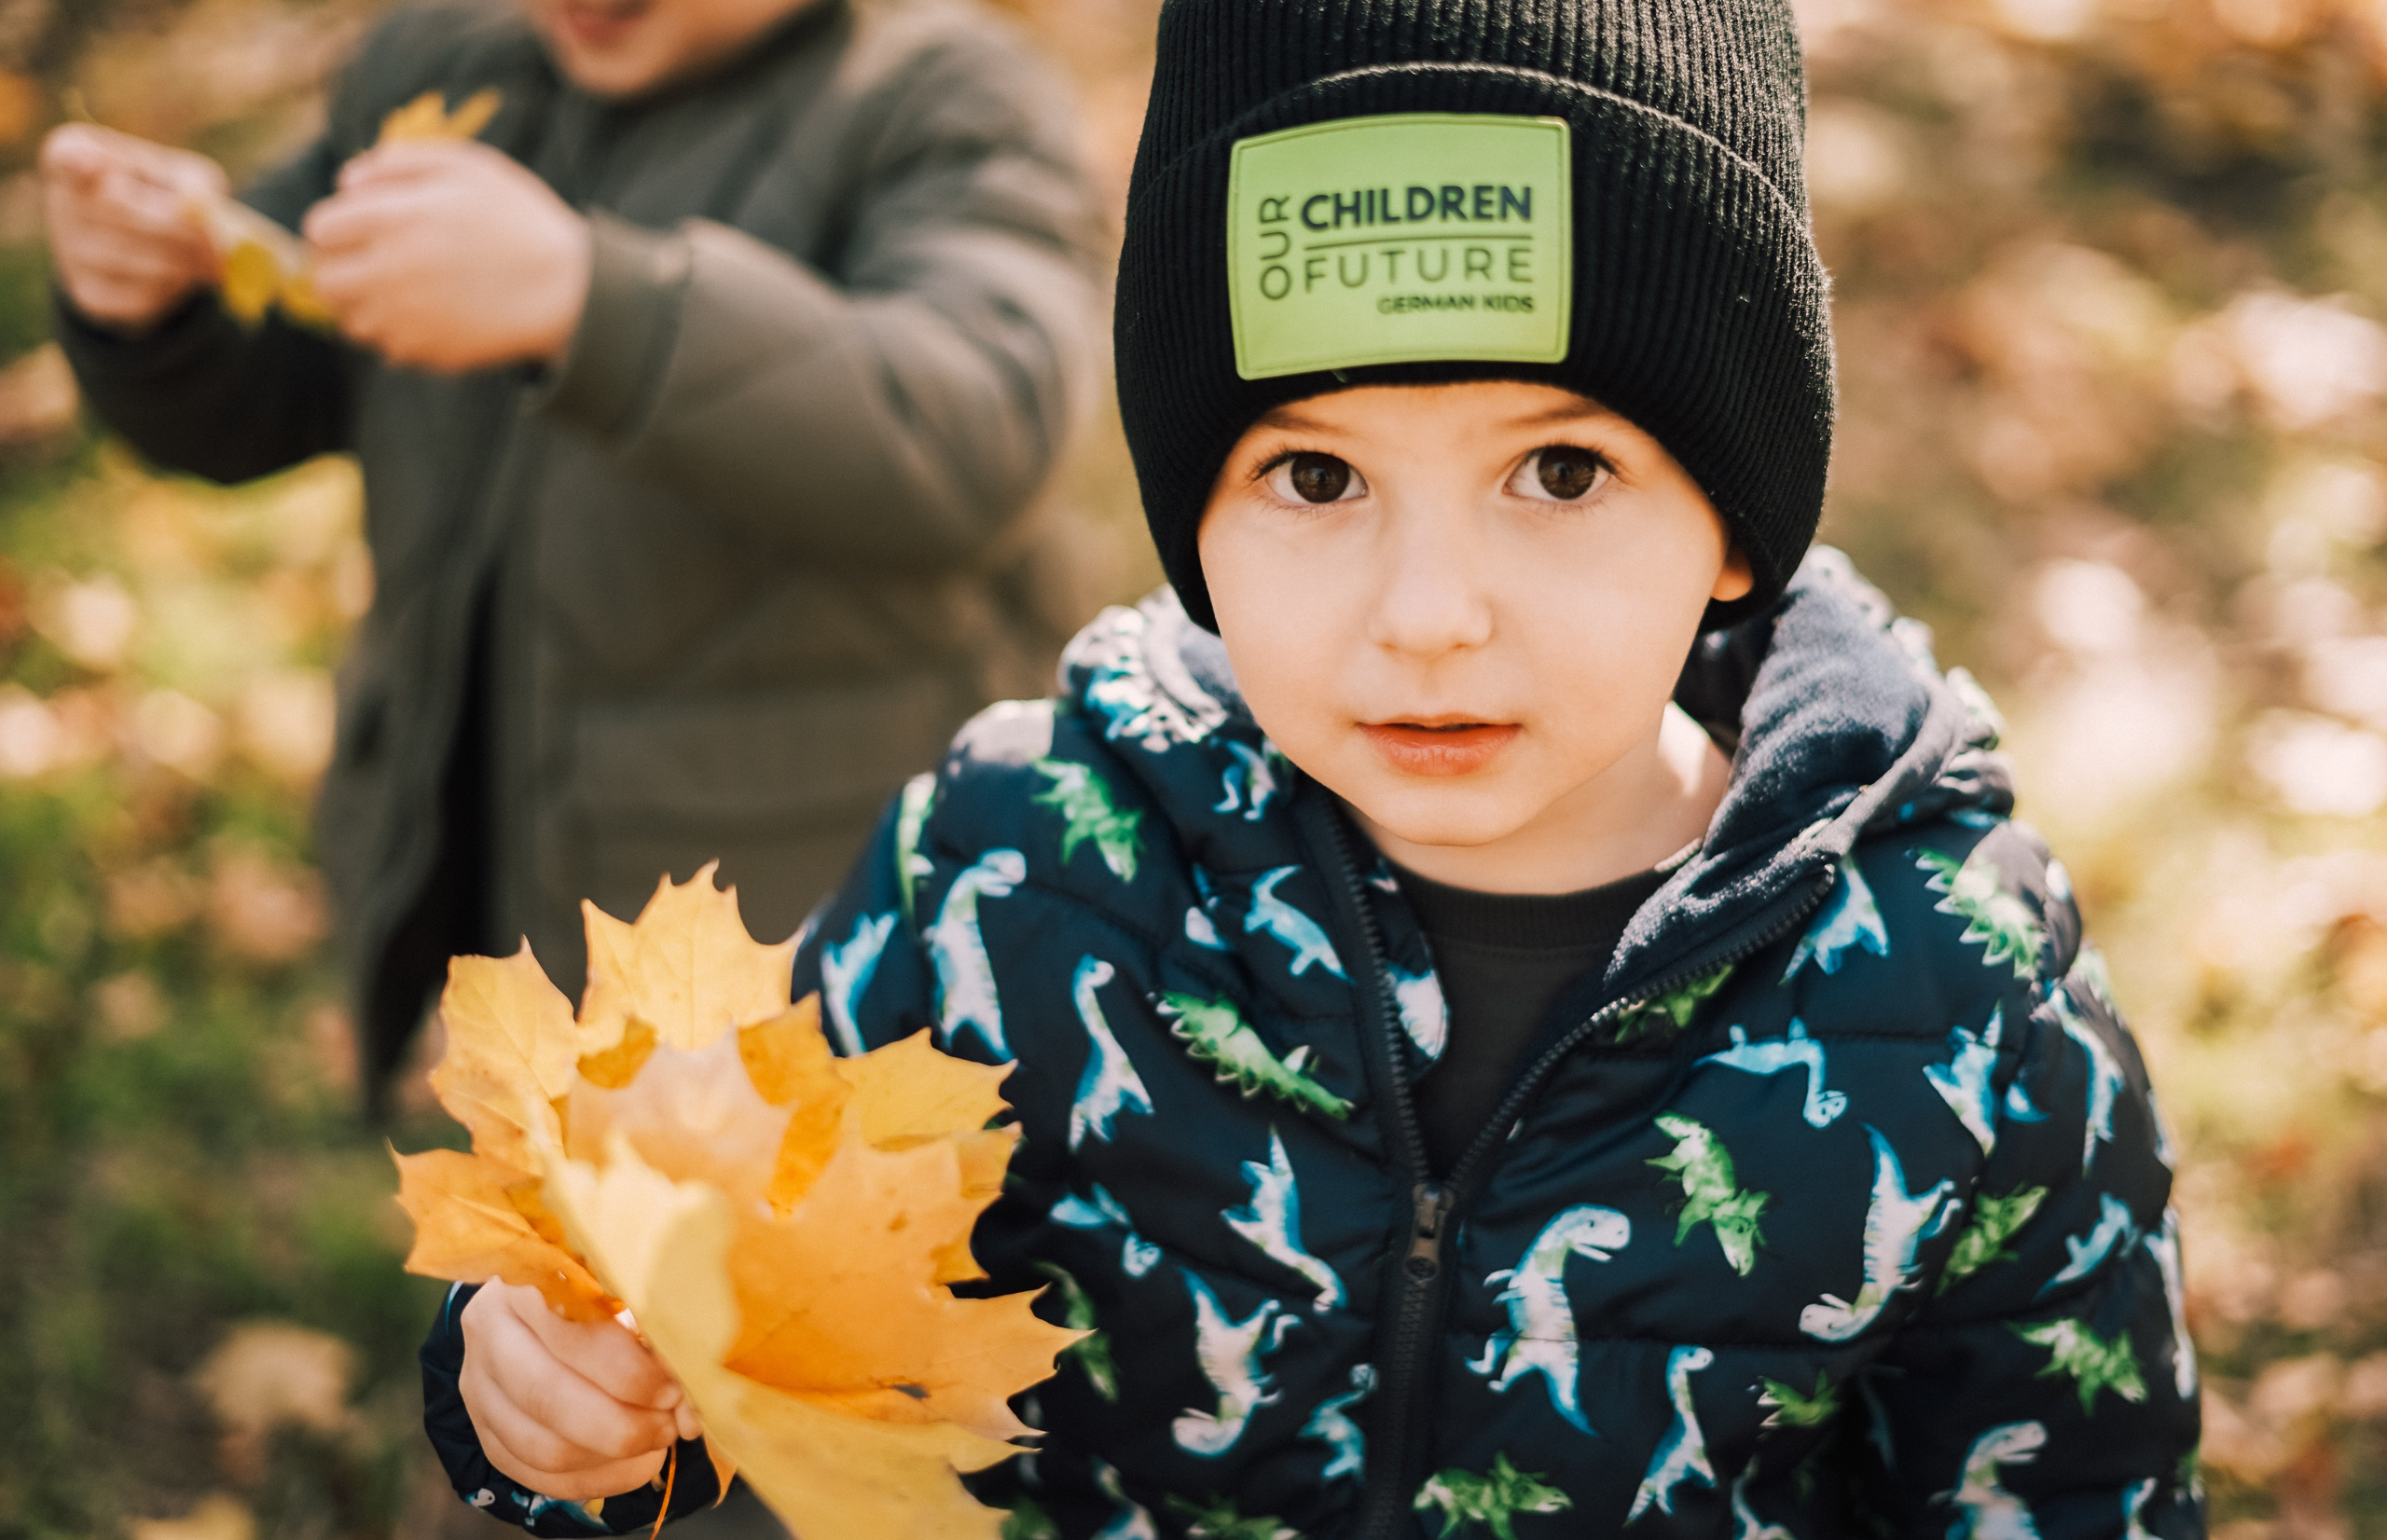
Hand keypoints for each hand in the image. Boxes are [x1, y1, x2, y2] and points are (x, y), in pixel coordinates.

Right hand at [40, 124, 226, 331]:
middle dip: (180, 230)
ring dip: (185, 263)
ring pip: (136, 260)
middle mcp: (63, 201)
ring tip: (207, 260)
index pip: (68, 156)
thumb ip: (197, 186)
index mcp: (76, 154)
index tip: (91, 165)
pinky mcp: (89, 293)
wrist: (148, 246)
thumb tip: (202, 211)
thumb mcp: (185, 177)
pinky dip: (173, 288)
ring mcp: (69, 250)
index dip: (80, 163)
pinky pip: (141, 295)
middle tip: (219, 246)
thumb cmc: (164, 195)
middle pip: (121, 212)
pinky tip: (179, 275)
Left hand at [304, 139, 591, 372]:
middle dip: (339, 270)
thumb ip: (401, 162)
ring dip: (364, 306)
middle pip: (324, 281)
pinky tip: (430, 316)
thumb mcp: (470, 166)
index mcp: (395, 218)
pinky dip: (397, 333)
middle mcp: (389, 270)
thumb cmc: (521, 221)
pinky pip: (385, 347)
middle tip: (370, 264)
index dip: (336, 226)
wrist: (569, 290)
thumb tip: (346, 180)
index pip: (320, 228)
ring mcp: (405, 317)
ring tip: (400, 293)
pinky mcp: (426, 351)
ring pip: (349, 320)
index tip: (359, 229)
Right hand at [458, 1281, 701, 1501]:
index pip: (569, 1336)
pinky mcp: (489, 1436)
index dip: (627, 1372)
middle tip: (669, 1425)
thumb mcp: (625, 1290)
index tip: (674, 1389)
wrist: (547, 1306)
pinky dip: (596, 1479)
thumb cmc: (601, 1290)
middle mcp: (489, 1337)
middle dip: (621, 1425)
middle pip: (547, 1398)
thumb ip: (653, 1331)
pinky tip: (636, 1464)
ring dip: (611, 1457)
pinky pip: (539, 1477)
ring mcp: (479, 1392)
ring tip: (657, 1441)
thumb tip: (690, 1402)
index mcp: (522, 1284)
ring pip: (542, 1448)